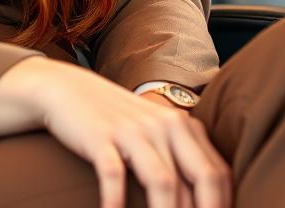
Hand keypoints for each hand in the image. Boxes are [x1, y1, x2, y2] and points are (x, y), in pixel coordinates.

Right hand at [33, 61, 231, 207]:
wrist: (66, 88)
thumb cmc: (116, 121)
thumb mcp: (154, 132)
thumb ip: (180, 160)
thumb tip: (206, 203)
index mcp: (182, 125)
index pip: (218, 174)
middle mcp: (164, 124)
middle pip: (202, 179)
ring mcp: (132, 129)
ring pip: (163, 183)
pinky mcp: (100, 136)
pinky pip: (114, 175)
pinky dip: (116, 203)